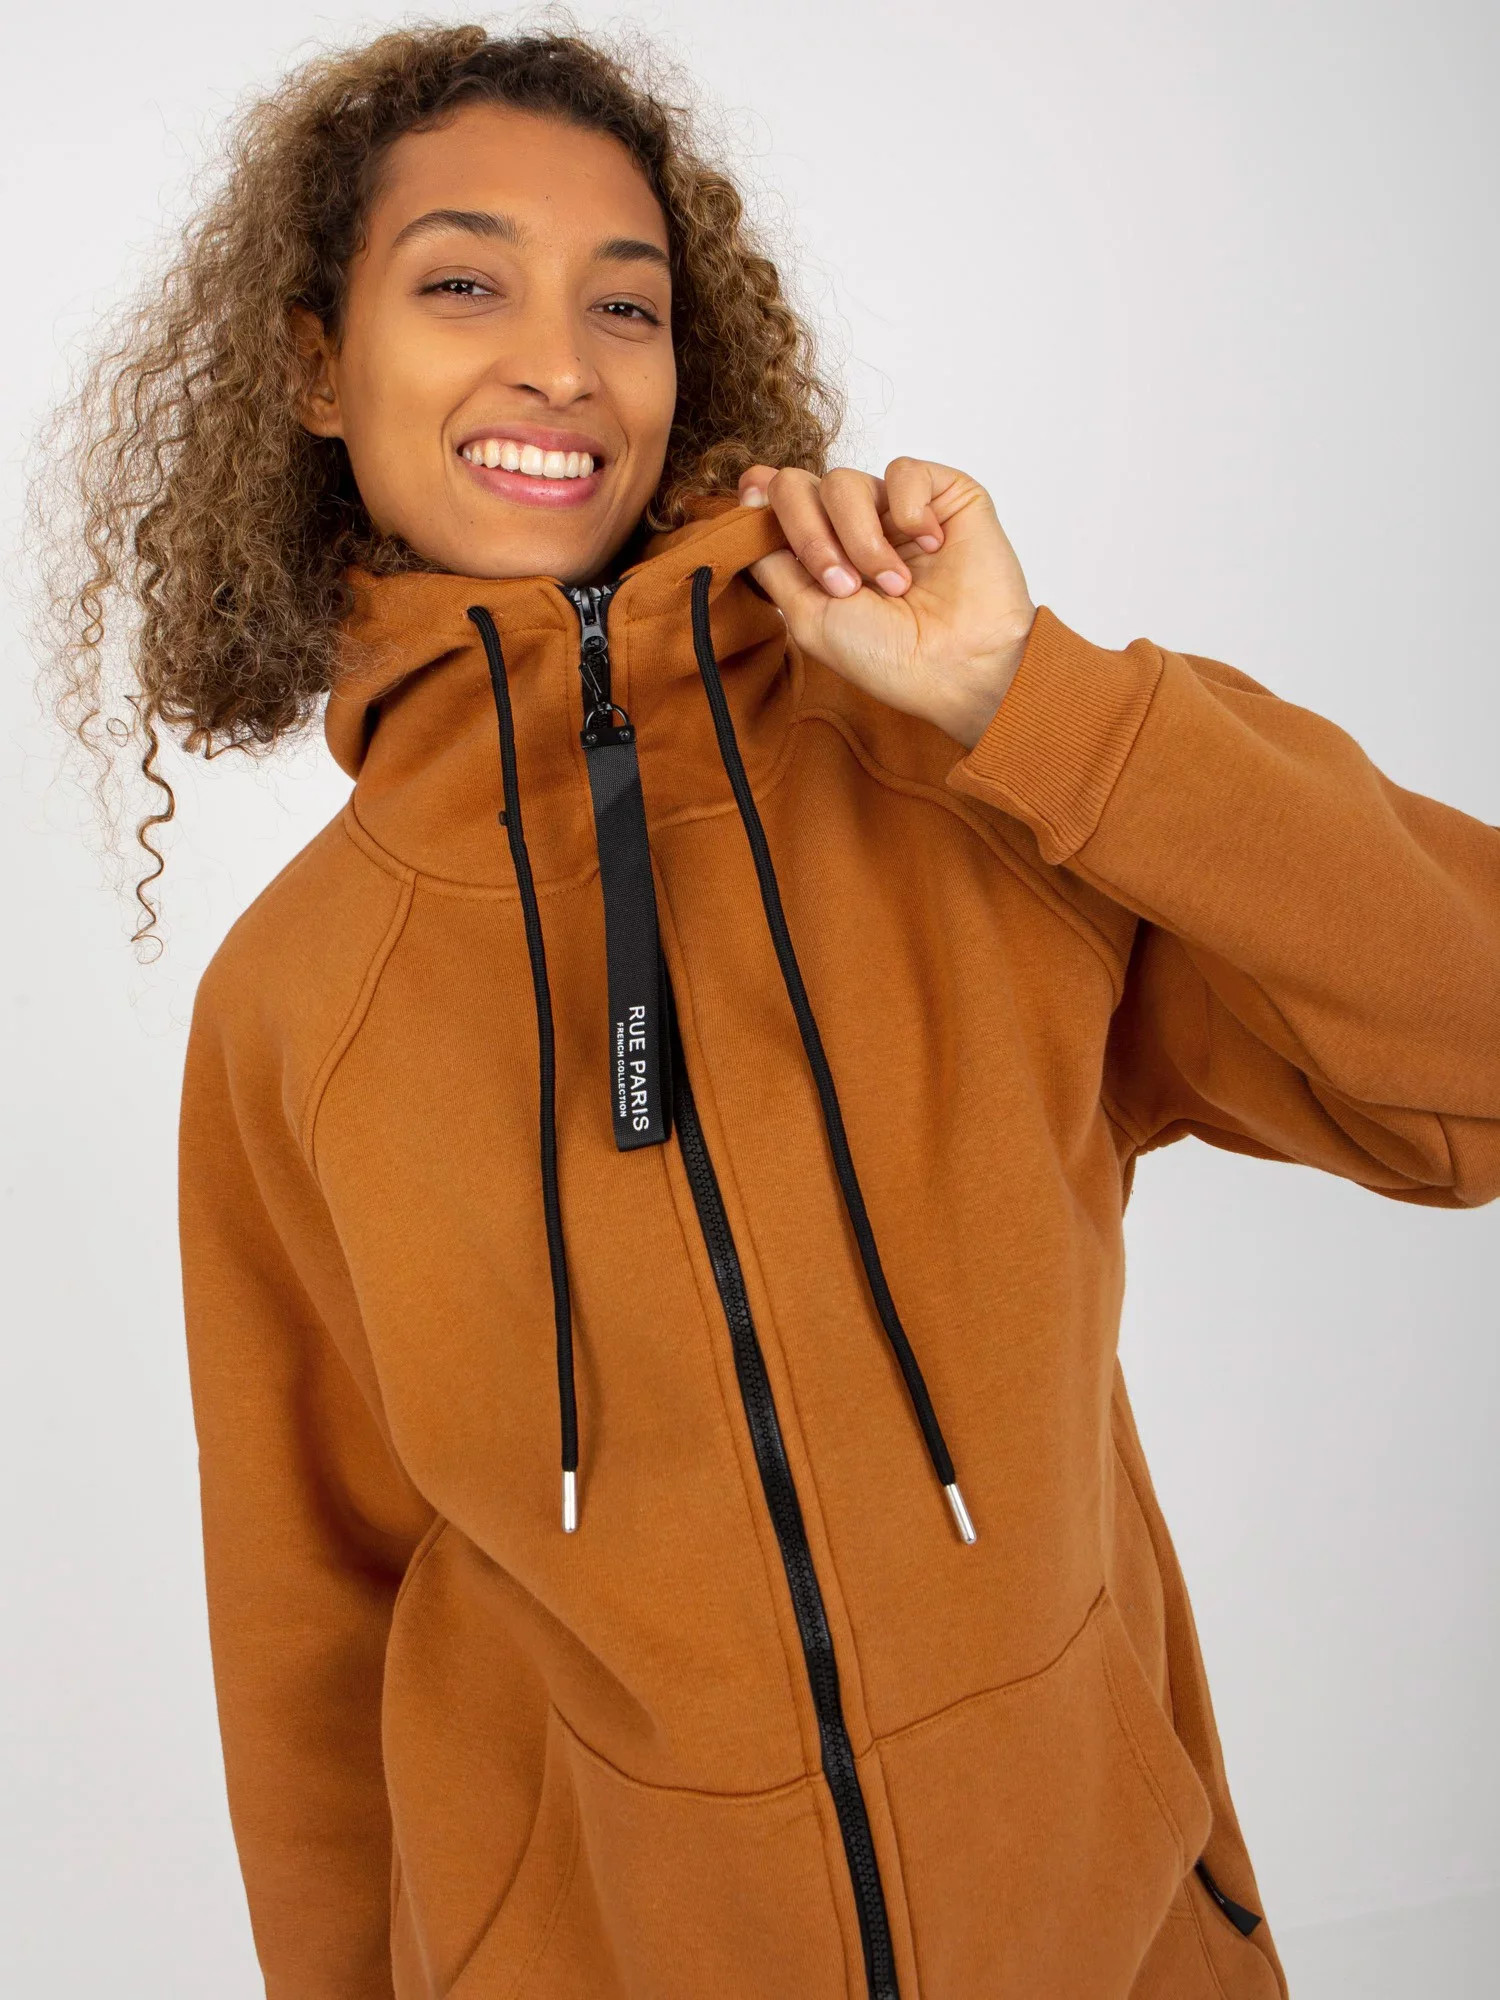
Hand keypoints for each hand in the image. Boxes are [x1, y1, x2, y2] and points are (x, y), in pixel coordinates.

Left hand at [738, 457, 1035, 748]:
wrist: (960, 665)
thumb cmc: (890, 656)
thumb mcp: (808, 616)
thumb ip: (772, 561)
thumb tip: (747, 504)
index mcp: (819, 555)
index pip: (775, 503)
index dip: (759, 497)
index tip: (751, 508)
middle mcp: (852, 527)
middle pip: (796, 485)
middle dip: (810, 535)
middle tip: (843, 585)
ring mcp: (894, 510)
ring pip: (843, 481)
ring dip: (861, 538)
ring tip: (893, 583)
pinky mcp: (941, 494)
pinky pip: (903, 470)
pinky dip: (909, 508)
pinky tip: (931, 544)